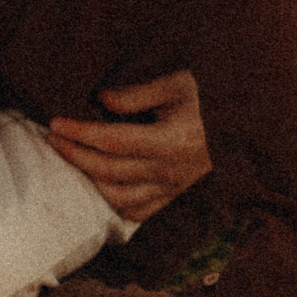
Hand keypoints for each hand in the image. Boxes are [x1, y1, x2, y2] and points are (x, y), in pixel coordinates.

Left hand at [48, 69, 209, 222]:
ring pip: (117, 197)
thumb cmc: (210, 99)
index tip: (56, 123)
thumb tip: (101, 100)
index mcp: (169, 142)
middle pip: (107, 170)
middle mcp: (168, 172)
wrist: (245, 128)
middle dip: (73, 155)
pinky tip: (97, 186)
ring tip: (70, 160)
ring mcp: (170, 189)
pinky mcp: (173, 197)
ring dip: (87, 180)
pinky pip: (136, 212)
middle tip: (51, 138)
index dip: (79, 134)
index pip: (112, 141)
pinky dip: (111, 203)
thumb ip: (140, 94)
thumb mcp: (180, 84)